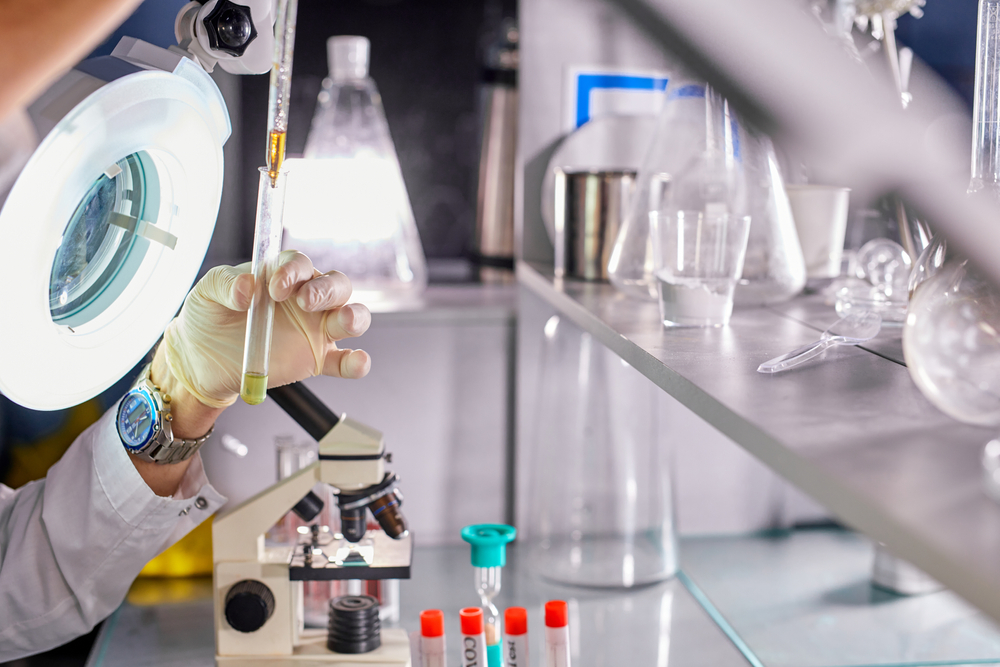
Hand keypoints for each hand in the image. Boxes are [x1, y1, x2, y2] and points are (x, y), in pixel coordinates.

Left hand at [156, 251, 371, 409]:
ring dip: (353, 316)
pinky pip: (345, 361)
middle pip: (336, 285)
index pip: (299, 264)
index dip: (292, 271)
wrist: (202, 360)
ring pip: (351, 316)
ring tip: (343, 321)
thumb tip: (247, 287)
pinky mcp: (317, 361)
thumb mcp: (206, 292)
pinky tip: (359, 362)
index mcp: (282, 277)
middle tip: (305, 301)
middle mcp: (306, 300)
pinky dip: (357, 362)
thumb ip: (225, 283)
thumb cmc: (209, 318)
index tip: (275, 288)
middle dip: (327, 290)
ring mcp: (315, 330)